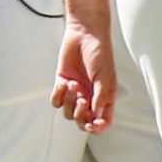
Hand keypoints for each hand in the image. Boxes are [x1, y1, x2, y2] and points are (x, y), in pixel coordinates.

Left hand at [52, 16, 117, 132]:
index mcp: (105, 97)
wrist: (84, 33)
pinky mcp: (62, 85)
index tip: (91, 124)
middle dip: (79, 115)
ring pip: (67, 113)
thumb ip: (100, 96)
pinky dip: (58, 95)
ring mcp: (76, 92)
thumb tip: (95, 115)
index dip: (97, 127)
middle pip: (82, 121)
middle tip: (81, 100)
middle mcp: (90, 97)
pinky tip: (63, 82)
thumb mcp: (105, 75)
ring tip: (72, 84)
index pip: (102, 121)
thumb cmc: (100, 52)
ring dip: (68, 102)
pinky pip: (56, 101)